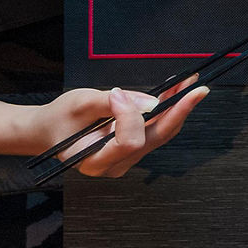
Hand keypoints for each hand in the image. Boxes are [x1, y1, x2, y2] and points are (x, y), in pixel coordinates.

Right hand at [28, 77, 208, 177]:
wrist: (50, 130)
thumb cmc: (59, 119)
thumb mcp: (78, 104)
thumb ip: (110, 103)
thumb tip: (148, 101)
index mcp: (95, 162)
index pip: (128, 142)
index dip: (130, 116)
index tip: (117, 95)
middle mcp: (116, 165)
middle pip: (155, 138)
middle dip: (179, 111)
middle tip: (197, 89)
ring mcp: (128, 158)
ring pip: (161, 132)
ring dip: (178, 106)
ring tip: (190, 82)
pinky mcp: (135, 147)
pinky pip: (157, 128)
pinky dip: (168, 108)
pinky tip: (178, 90)